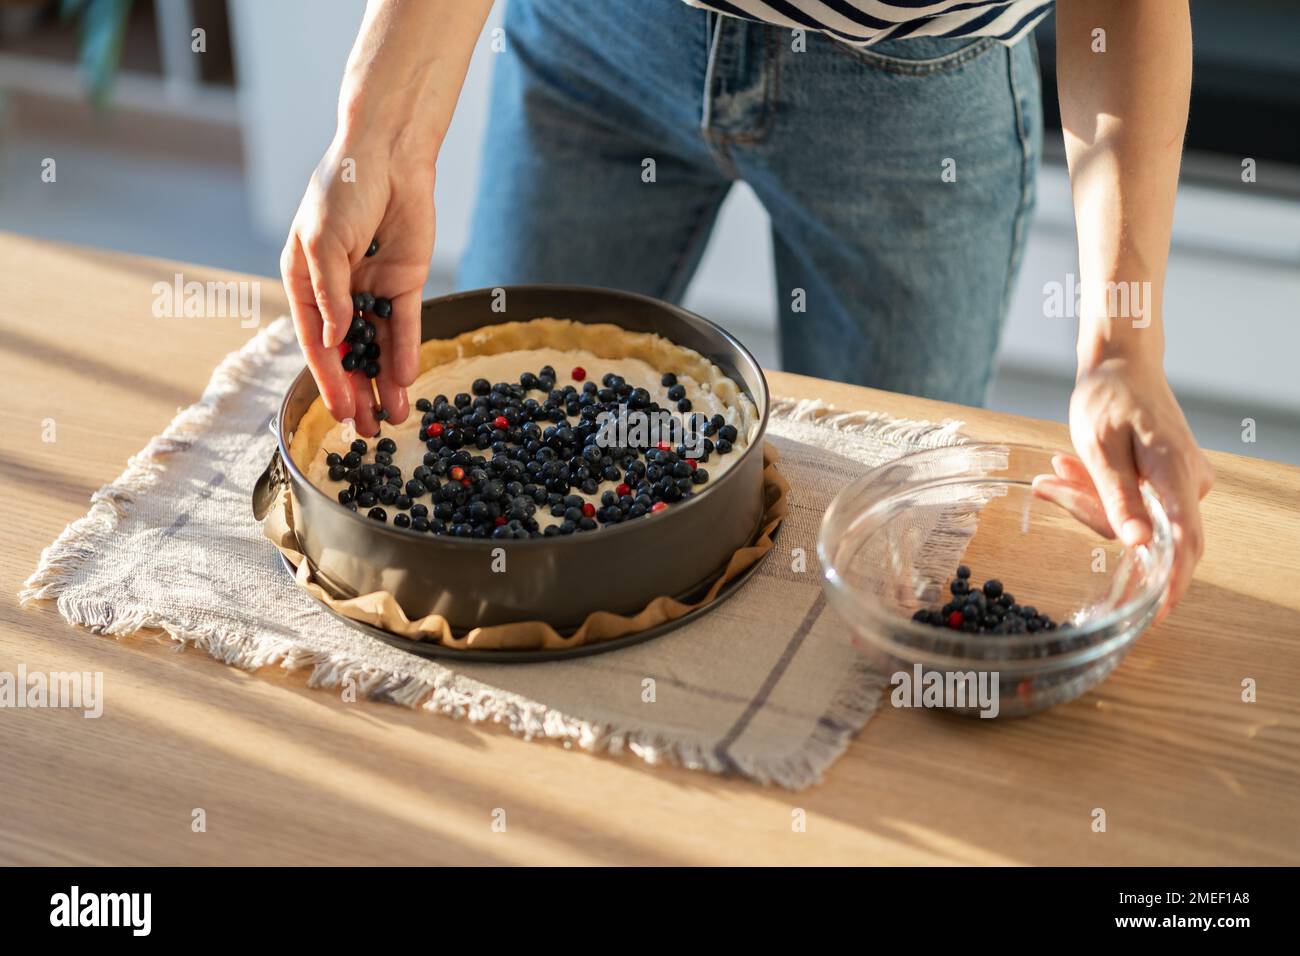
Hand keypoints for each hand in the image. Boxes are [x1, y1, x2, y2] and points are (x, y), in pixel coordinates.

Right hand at [280, 133, 435, 434]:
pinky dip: (405, 353)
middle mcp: (338, 293)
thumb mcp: (323, 242)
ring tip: (390, 419)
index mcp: (304, 283)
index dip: (327, 379)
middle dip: (356, 393)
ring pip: (378, 347)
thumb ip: (331, 294)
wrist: (387, 156)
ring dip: (382, 383)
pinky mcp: (405, 283)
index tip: (337, 412)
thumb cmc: (342, 190)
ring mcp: (373, 290)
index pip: (316, 342)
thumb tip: (337, 341)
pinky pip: (405, 326)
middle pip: (348, 354)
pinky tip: (406, 381)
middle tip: (365, 432)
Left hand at [1032, 355, 1213, 618]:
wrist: (1122, 364)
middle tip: (1051, 484)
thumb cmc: (1108, 397)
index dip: (1173, 579)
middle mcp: (1191, 481)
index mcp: (1177, 472)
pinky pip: (1136, 502)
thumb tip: (1138, 544)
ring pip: (1135, 516)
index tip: (1159, 612)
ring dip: (1090, 501)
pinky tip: (1070, 469)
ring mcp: (1184, 482)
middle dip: (1094, 516)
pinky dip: (1100, 493)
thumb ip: (1117, 497)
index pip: (1184, 540)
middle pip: (1149, 531)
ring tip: (1057, 469)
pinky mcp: (1170, 481)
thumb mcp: (1100, 446)